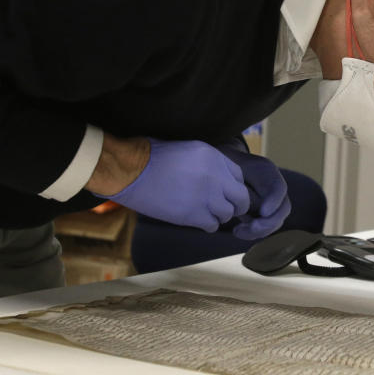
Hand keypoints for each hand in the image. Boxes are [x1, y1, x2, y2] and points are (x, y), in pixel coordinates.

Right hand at [94, 139, 250, 231]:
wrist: (132, 171)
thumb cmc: (153, 157)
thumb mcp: (188, 149)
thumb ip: (209, 162)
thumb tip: (221, 177)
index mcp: (213, 156)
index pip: (239, 175)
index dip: (234, 186)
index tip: (228, 192)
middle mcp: (215, 175)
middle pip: (241, 197)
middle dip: (236, 205)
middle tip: (228, 209)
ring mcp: (206, 196)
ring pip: (228, 214)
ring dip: (219, 215)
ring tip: (206, 212)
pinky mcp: (194, 214)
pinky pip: (212, 225)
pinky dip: (207, 225)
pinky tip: (198, 220)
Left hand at [217, 141, 290, 239]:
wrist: (218, 168)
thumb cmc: (222, 167)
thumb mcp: (228, 171)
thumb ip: (239, 187)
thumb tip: (248, 206)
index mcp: (267, 172)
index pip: (279, 188)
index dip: (274, 201)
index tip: (263, 212)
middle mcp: (272, 187)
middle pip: (282, 209)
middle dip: (269, 222)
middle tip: (252, 227)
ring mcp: (269, 201)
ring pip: (275, 221)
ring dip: (259, 230)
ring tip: (238, 231)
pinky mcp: (261, 213)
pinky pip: (264, 227)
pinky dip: (253, 232)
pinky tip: (237, 231)